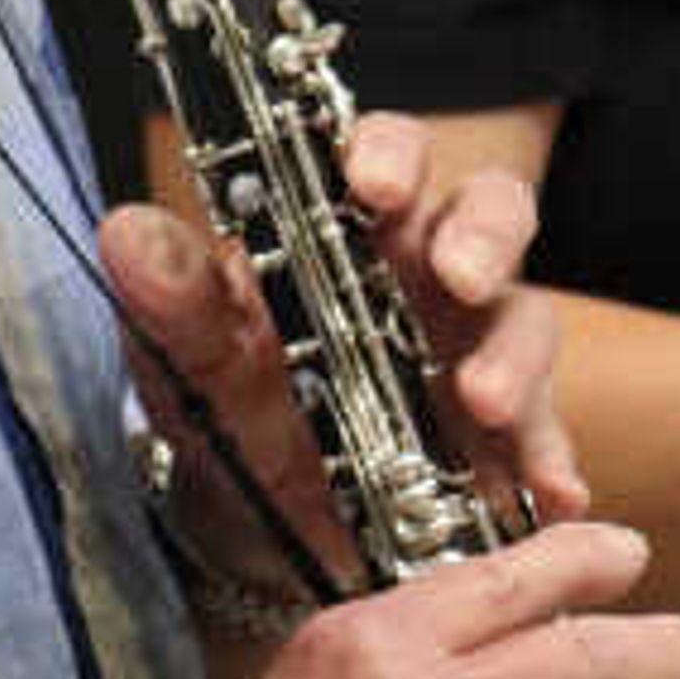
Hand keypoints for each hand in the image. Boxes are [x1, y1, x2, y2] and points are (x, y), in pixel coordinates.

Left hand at [99, 111, 584, 608]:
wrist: (253, 524)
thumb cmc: (231, 403)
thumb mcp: (191, 358)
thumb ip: (171, 298)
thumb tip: (126, 233)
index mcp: (351, 230)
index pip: (388, 155)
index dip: (389, 154)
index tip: (370, 183)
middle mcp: (428, 276)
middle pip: (492, 214)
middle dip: (483, 237)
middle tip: (458, 276)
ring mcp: (474, 352)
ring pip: (525, 321)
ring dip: (515, 358)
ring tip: (484, 404)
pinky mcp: (500, 439)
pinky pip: (543, 438)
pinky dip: (551, 461)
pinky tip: (553, 491)